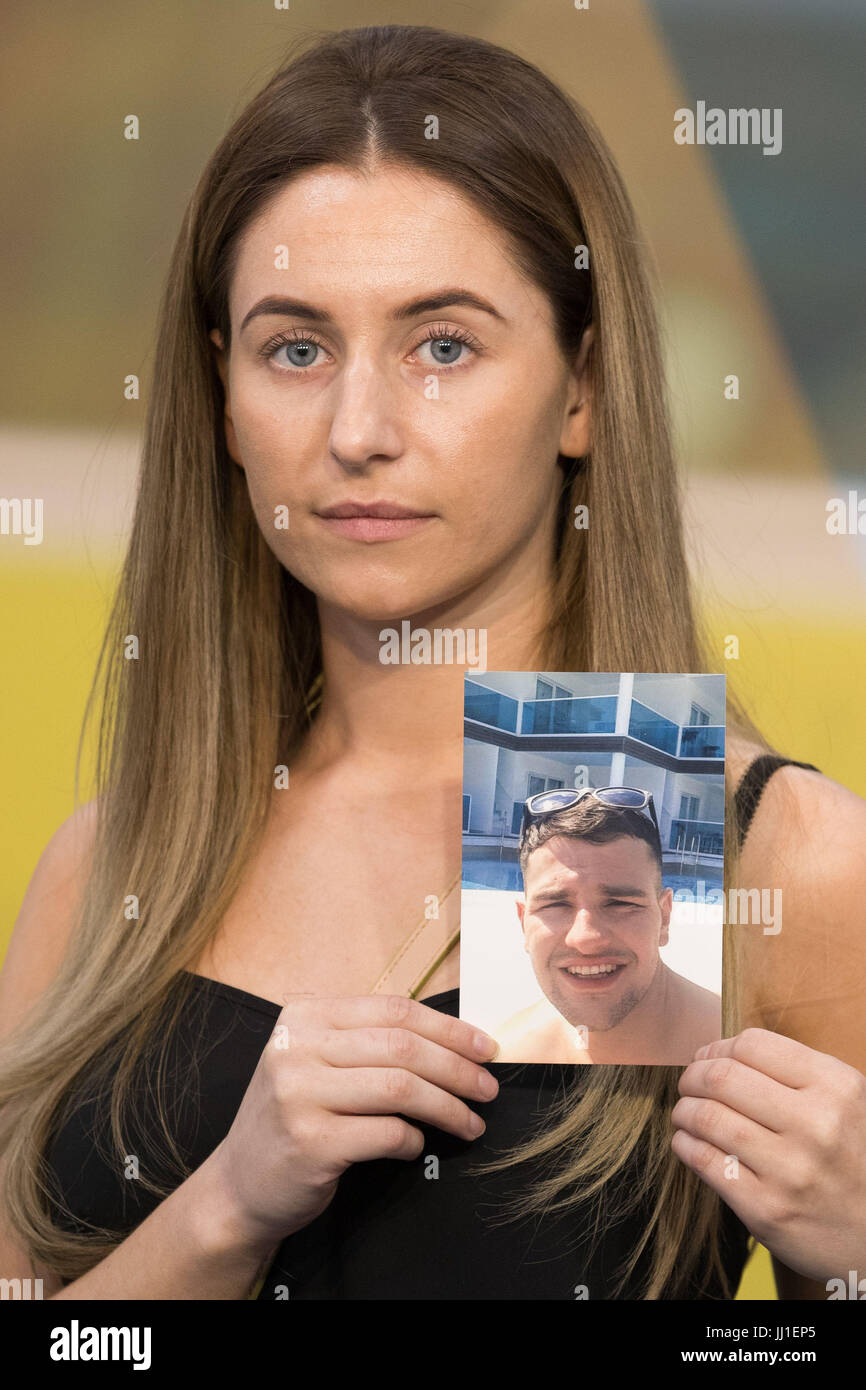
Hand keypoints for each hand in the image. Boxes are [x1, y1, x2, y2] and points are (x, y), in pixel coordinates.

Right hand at [205, 993, 499, 1251]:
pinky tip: (417, 1146)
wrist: (239, 1185)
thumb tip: (456, 1039)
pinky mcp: (310, 1142)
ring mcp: (299, 1094)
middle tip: (489, 1089)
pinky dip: (413, 1139)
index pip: (394, 1010)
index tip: (486, 1048)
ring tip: (471, 1123)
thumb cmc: (295, 1119)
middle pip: (402, 1046)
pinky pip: (386, 1133)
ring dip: (448, 1107)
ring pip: (401, 1088)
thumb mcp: (318, 1063)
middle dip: (458, 1068)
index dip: (449, 1028)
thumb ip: (368, 1043)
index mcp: (304, 1016)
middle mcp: (297, 1047)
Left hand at [670, 1027, 865, 1283]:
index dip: (719, 1047)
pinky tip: (688, 1141)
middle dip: (693, 1076)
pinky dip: (684, 1144)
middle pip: (721, 1077)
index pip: (753, 1044)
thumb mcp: (849, 1104)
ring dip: (684, 1110)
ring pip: (706, 1117)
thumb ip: (797, 1075)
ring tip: (686, 1113)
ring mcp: (790, 1170)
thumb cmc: (855, 1161)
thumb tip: (721, 1052)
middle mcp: (816, 1124)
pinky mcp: (767, 1210)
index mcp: (838, 1087)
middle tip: (690, 1084)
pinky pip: (703, 1161)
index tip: (709, 1058)